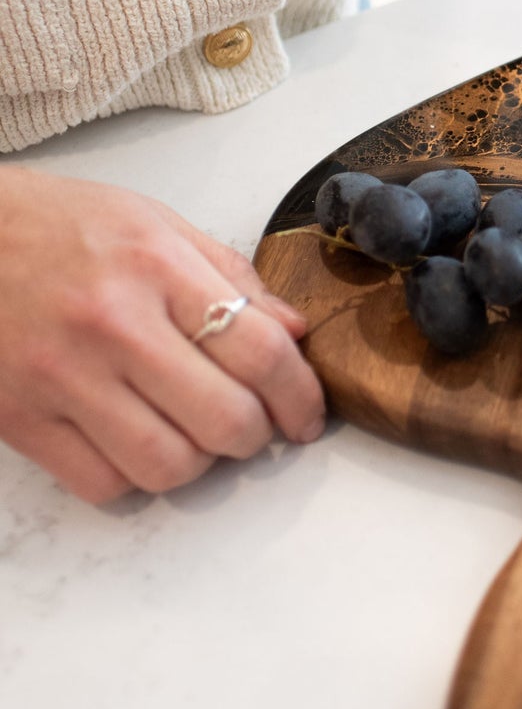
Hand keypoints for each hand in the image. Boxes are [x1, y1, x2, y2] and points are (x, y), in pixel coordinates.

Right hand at [0, 169, 323, 504]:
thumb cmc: (59, 225)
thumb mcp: (154, 224)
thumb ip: (228, 276)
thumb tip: (292, 331)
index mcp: (156, 267)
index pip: (260, 352)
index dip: (300, 396)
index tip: (306, 414)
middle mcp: (113, 324)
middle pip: (224, 420)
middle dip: (255, 436)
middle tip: (252, 425)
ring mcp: (62, 377)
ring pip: (168, 466)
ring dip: (197, 463)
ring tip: (192, 433)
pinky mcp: (21, 418)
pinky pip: (103, 484)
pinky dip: (133, 479)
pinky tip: (134, 442)